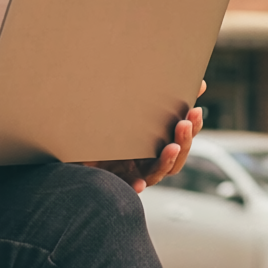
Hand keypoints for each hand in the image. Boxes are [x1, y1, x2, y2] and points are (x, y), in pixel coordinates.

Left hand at [89, 87, 205, 193]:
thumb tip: (195, 81)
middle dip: (184, 141)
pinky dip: (136, 185)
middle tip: (185, 124)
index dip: (193, 126)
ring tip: (173, 146)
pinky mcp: (117, 181)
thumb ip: (158, 95)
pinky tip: (139, 184)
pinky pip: (127, 186)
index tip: (195, 110)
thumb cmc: (105, 125)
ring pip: (158, 172)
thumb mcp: (130, 106)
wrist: (72, 142)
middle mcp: (149, 159)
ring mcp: (134, 172)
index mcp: (156, 142)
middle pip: (175, 156)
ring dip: (167, 160)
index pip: (182, 137)